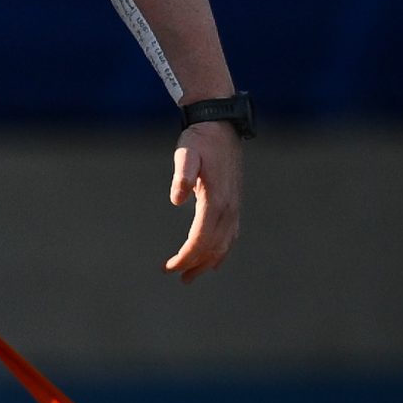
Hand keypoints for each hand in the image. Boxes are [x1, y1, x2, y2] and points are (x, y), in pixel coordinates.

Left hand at [164, 122, 241, 280]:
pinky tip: (213, 261)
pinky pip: (231, 236)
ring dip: (208, 263)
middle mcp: (228, 209)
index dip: (185, 257)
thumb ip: (182, 175)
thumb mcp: (186, 154)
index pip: (200, 240)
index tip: (168, 268)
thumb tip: (177, 199)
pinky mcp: (234, 204)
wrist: (220, 126)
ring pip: (224, 245)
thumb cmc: (199, 141)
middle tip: (175, 275)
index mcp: (216, 201)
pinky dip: (222, 252)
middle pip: (212, 248)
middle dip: (194, 265)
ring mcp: (234, 207)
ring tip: (190, 276)